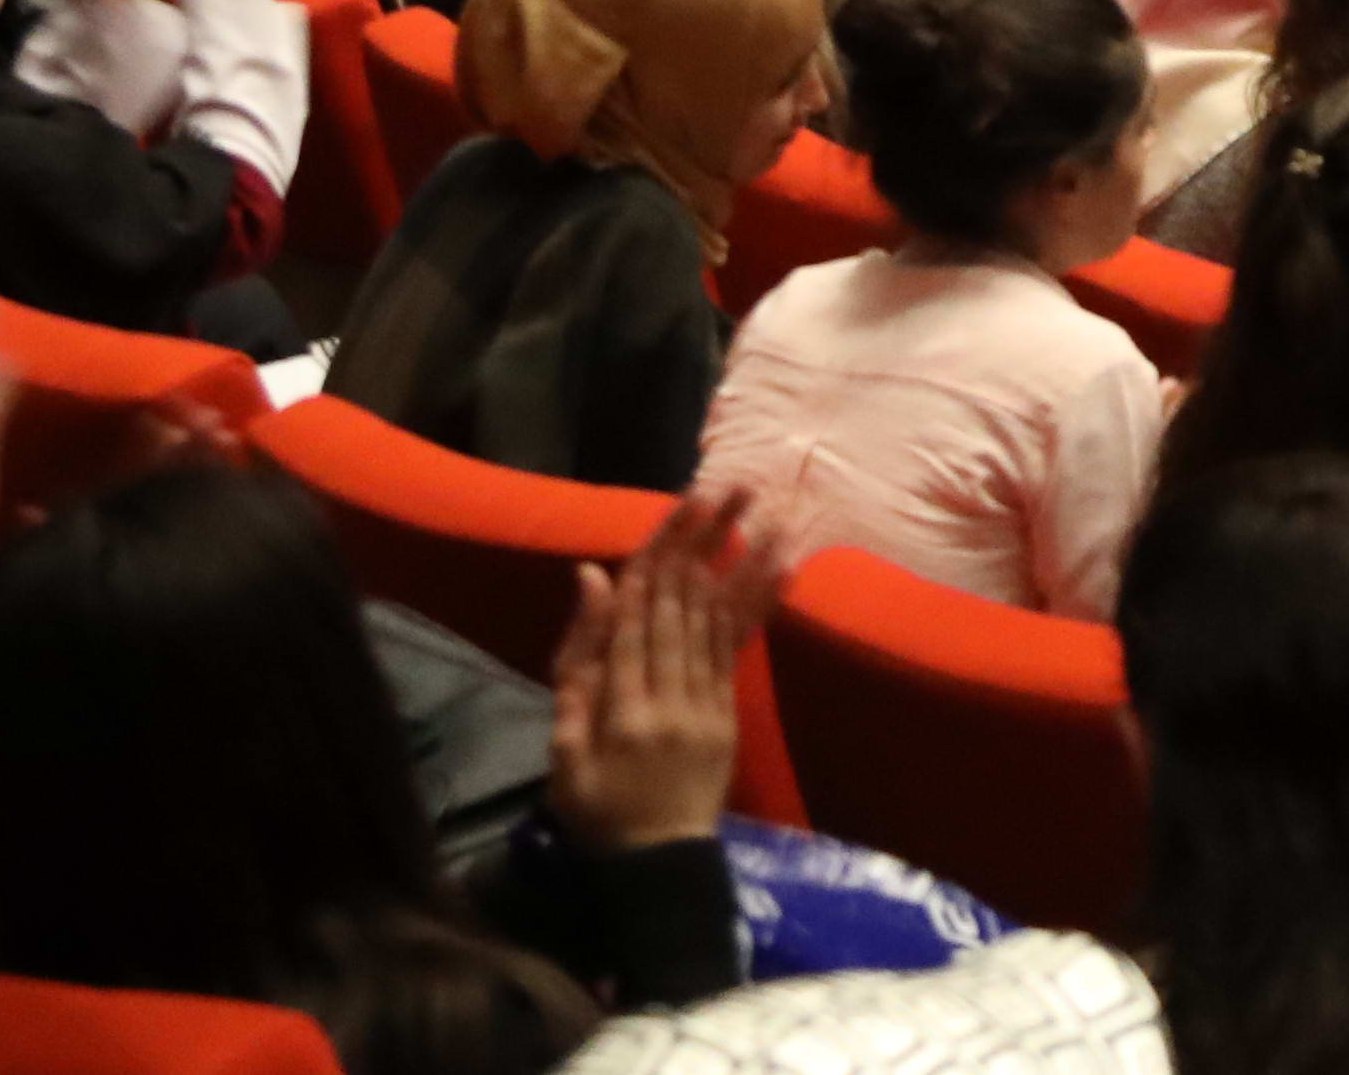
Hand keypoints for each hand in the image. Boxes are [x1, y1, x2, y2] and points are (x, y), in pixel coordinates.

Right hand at [545, 482, 780, 851]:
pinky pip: (742, 647)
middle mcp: (671, 695)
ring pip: (719, 618)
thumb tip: (593, 580)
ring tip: (763, 509)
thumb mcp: (564, 743)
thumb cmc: (594, 806)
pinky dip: (761, 603)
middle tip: (726, 486)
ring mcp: (708, 702)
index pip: (639, 612)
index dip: (661, 554)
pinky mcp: (730, 711)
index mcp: (620, 704)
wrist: (656, 862)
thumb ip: (578, 661)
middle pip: (684, 603)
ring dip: (741, 559)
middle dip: (705, 542)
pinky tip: (783, 564)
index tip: (680, 506)